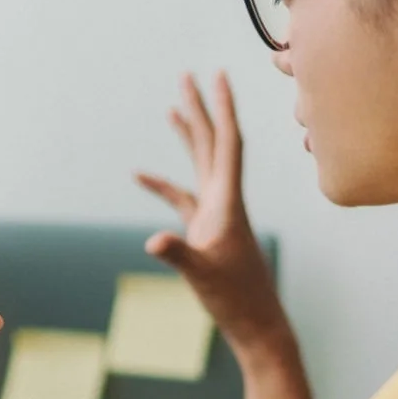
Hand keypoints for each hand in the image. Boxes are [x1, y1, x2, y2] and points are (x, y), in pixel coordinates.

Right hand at [135, 71, 289, 354]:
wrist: (256, 324)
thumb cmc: (236, 300)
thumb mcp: (203, 275)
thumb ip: (178, 254)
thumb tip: (153, 240)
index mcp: (228, 202)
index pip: (228, 143)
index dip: (223, 107)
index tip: (218, 75)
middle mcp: (224, 200)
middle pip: (213, 143)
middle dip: (200, 108)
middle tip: (188, 75)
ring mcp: (215, 214)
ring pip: (200, 164)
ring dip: (188, 135)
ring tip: (174, 106)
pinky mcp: (205, 231)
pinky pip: (181, 198)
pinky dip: (162, 185)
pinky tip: (141, 176)